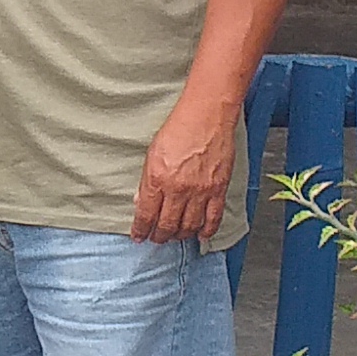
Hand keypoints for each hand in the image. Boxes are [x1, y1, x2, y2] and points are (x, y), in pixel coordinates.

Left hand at [129, 99, 236, 244]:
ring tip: (176, 236)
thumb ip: (147, 181)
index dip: (141, 230)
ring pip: (189, 226)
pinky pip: (213, 218)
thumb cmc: (179, 128)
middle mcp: (178, 189)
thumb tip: (141, 201)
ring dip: (181, 235)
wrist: (207, 116)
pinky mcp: (218, 189)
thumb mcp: (152, 153)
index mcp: (157, 179)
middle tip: (157, 239)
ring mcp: (200, 191)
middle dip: (160, 237)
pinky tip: (201, 235)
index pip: (146, 215)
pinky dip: (206, 231)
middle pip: (167, 225)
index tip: (139, 236)